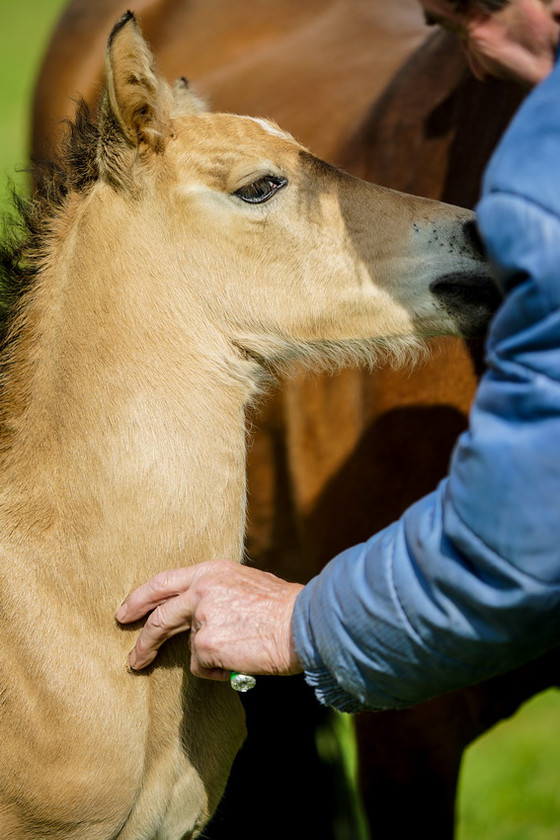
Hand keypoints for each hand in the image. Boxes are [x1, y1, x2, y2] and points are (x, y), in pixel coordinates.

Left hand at [115, 560, 303, 679]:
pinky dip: (219, 670)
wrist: (303, 624)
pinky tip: (242, 660)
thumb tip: (202, 614)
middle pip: (159, 617)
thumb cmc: (283, 608)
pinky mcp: (205, 645)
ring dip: (210, 657)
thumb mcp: (245, 583)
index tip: (126, 613)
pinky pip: (203, 666)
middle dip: (143, 641)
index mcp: (211, 571)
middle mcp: (201, 590)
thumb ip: (218, 592)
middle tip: (134, 658)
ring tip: (238, 654)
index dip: (141, 598)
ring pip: (191, 647)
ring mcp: (201, 617)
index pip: (163, 582)